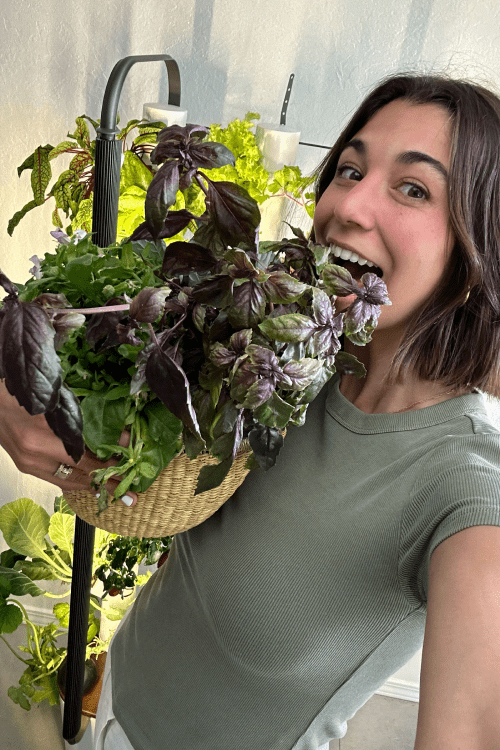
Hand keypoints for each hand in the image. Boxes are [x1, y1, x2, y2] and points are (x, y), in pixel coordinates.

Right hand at [0, 380, 136, 505]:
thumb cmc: (23, 395)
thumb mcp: (56, 404)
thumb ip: (85, 422)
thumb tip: (117, 436)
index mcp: (40, 441)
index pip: (82, 461)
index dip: (106, 467)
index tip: (127, 469)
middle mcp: (33, 458)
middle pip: (76, 477)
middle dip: (104, 485)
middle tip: (128, 494)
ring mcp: (27, 465)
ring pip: (65, 482)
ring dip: (90, 485)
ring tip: (114, 491)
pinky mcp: (25, 466)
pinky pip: (54, 478)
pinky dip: (74, 480)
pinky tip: (90, 482)